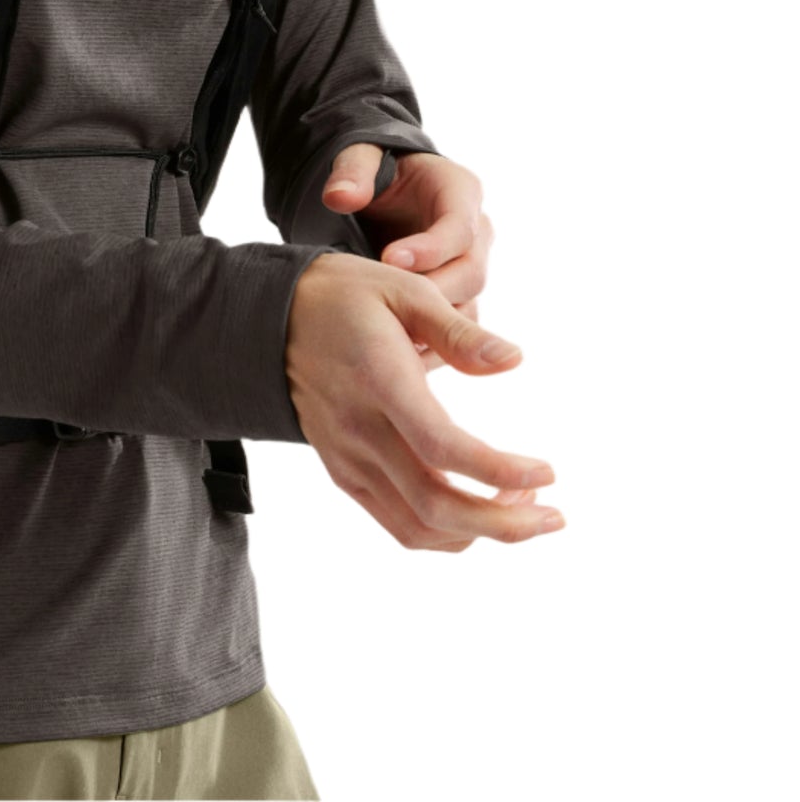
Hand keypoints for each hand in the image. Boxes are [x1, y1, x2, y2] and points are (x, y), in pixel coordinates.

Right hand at [285, 251, 563, 547]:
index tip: (548, 474)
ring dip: (478, 533)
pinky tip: (477, 507)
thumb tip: (514, 360)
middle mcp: (359, 430)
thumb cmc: (346, 296)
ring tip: (522, 508)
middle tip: (554, 514)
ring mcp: (347, 459)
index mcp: (379, 380)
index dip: (499, 471)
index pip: (442, 447)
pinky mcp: (343, 472)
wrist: (269, 318)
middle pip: (435, 506)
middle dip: (503, 524)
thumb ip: (458, 331)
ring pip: (417, 528)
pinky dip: (444, 532)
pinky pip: (396, 523)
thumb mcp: (404, 290)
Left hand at [321, 147, 493, 375]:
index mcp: (460, 191)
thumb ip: (351, 172)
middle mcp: (475, 231)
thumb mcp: (361, 157)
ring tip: (391, 336)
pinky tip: (396, 352)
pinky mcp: (457, 293)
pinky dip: (429, 341)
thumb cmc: (377, 169)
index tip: (389, 260)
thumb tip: (340, 197)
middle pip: (471, 272)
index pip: (458, 226)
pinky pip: (454, 326)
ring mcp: (469, 264)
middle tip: (391, 306)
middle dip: (433, 293)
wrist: (385, 188)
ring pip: (467, 305)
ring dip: (433, 325)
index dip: (429, 248)